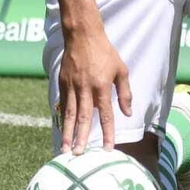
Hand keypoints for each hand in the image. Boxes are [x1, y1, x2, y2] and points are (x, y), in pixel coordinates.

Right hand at [58, 24, 131, 153]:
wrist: (83, 35)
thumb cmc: (105, 52)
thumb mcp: (121, 70)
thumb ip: (124, 93)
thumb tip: (128, 113)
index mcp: (102, 86)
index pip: (106, 115)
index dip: (108, 133)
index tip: (107, 149)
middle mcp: (85, 88)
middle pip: (83, 118)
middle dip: (81, 138)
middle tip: (78, 155)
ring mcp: (72, 86)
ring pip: (69, 114)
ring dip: (67, 133)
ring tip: (64, 149)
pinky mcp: (62, 82)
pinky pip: (62, 103)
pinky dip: (61, 118)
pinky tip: (61, 130)